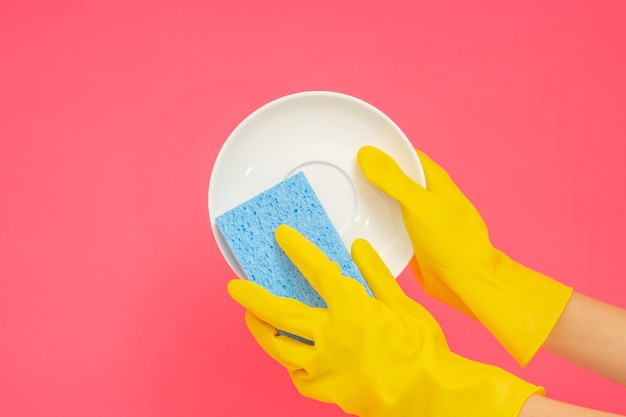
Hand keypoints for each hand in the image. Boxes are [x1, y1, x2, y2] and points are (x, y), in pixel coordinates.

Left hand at [228, 224, 541, 416]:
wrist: (427, 395)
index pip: (318, 270)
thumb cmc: (420, 351)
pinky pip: (297, 374)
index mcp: (351, 309)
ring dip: (262, 330)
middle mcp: (330, 336)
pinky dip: (292, 362)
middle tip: (235, 288)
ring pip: (279, 347)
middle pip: (280, 311)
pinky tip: (291, 355)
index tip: (282, 235)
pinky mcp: (323, 389)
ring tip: (253, 319)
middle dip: (253, 297)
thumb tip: (360, 248)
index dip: (298, 249)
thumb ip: (377, 275)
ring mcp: (322, 366)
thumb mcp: (403, 305)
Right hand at [357, 145, 572, 365]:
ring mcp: (416, 217)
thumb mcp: (421, 206)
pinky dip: (372, 221)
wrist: (464, 284)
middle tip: (337, 171)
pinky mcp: (409, 238)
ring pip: (387, 201)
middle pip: (392, 176)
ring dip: (368, 198)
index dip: (379, 149)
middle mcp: (424, 195)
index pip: (402, 153)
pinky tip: (353, 223)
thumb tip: (366, 154)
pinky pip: (387, 223)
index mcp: (432, 179)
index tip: (350, 147)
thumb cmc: (452, 243)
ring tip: (338, 194)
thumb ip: (395, 181)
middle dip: (368, 173)